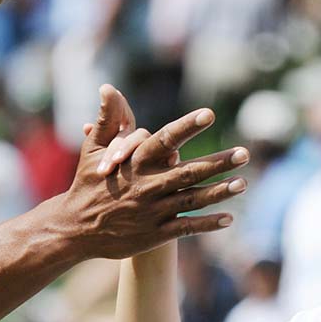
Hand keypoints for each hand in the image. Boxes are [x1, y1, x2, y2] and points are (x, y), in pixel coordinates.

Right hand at [60, 85, 249, 260]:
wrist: (75, 228)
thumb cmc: (88, 182)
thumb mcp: (93, 148)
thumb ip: (108, 118)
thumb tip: (108, 87)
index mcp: (135, 162)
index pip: (165, 139)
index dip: (187, 126)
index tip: (209, 114)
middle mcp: (146, 185)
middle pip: (188, 171)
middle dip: (218, 162)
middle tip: (244, 153)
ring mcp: (152, 211)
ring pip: (192, 200)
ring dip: (219, 192)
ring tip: (243, 183)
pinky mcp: (154, 234)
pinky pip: (186, 227)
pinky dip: (207, 223)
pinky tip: (228, 218)